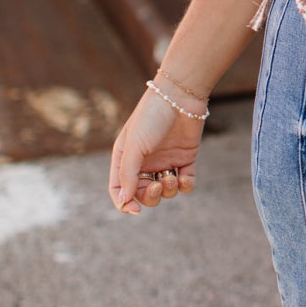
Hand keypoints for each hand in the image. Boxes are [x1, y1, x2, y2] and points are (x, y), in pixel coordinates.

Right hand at [109, 86, 204, 215]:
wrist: (180, 95)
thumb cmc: (151, 117)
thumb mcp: (134, 146)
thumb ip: (128, 175)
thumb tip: (123, 202)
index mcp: (125, 157)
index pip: (120, 189)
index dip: (125, 203)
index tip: (134, 210)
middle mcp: (145, 162)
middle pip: (144, 193)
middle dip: (151, 197)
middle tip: (159, 187)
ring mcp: (165, 161)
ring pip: (166, 190)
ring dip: (169, 190)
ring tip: (172, 177)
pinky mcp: (185, 158)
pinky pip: (185, 182)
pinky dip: (185, 186)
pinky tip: (184, 179)